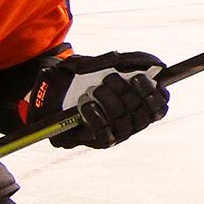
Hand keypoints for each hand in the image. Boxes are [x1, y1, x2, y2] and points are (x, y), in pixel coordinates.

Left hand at [39, 51, 170, 149]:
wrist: (43, 88)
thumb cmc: (74, 75)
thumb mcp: (99, 62)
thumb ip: (127, 61)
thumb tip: (155, 63)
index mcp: (136, 104)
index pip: (159, 108)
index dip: (156, 96)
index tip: (144, 79)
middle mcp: (128, 123)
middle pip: (143, 117)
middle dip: (130, 95)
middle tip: (111, 79)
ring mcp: (113, 134)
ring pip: (125, 126)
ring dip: (112, 104)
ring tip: (96, 89)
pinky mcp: (94, 142)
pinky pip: (104, 135)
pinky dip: (97, 118)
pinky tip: (86, 104)